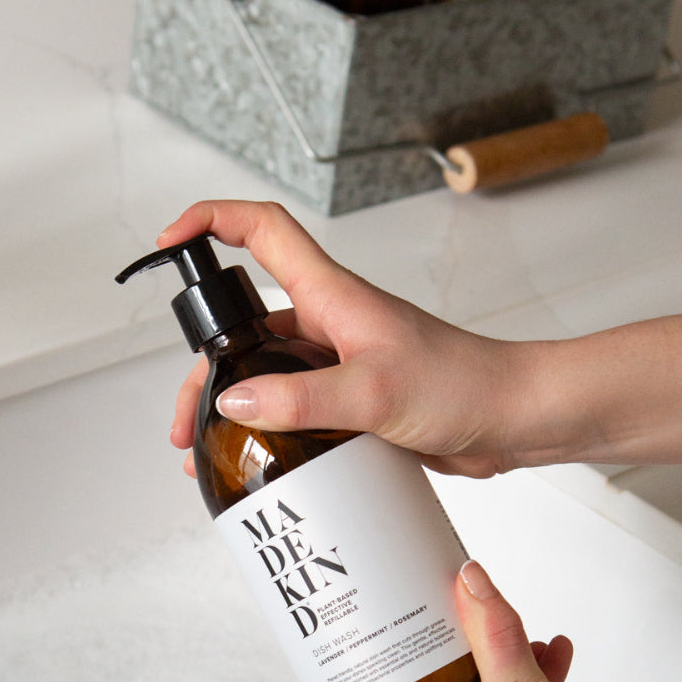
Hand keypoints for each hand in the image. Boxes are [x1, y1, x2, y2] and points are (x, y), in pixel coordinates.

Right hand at [163, 200, 525, 478]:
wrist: (512, 417)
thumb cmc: (464, 383)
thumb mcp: (376, 390)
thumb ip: (302, 398)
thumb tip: (235, 402)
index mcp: (330, 296)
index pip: (260, 230)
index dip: (210, 221)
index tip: (170, 241)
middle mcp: (325, 321)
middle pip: (241, 325)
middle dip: (203, 367)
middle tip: (187, 419)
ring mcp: (333, 360)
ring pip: (261, 372)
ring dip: (229, 406)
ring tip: (206, 452)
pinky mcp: (345, 397)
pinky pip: (290, 405)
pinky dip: (265, 429)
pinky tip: (256, 460)